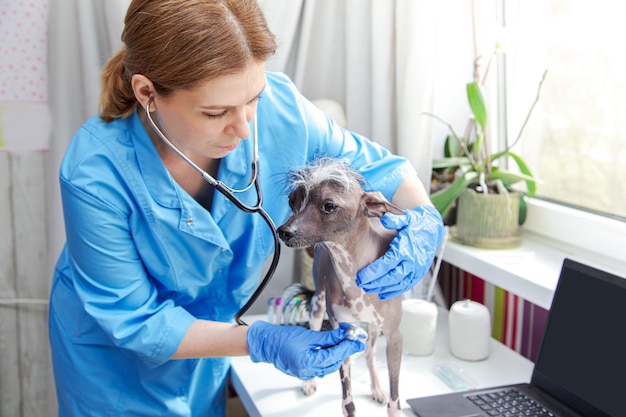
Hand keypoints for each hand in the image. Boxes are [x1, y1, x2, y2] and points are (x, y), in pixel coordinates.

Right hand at [247, 321, 364, 379]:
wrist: (267, 344)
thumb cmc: (284, 338)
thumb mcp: (309, 336)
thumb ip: (328, 338)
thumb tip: (345, 334)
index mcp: (307, 363)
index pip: (334, 356)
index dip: (347, 347)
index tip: (358, 340)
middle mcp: (307, 372)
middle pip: (333, 363)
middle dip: (345, 351)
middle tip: (354, 340)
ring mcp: (305, 374)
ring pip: (328, 366)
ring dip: (337, 355)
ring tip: (344, 342)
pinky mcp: (304, 372)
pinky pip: (321, 367)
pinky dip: (328, 358)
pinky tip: (331, 348)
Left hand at [356, 204, 443, 299]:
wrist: (431, 229)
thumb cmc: (414, 223)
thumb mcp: (405, 218)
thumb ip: (394, 220)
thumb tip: (384, 219)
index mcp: (406, 248)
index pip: (388, 263)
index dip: (374, 272)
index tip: (361, 277)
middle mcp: (412, 261)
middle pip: (392, 276)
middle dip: (376, 282)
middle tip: (361, 284)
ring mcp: (416, 270)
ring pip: (399, 284)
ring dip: (383, 288)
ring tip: (369, 289)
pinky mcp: (418, 274)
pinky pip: (406, 286)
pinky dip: (394, 291)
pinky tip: (383, 294)